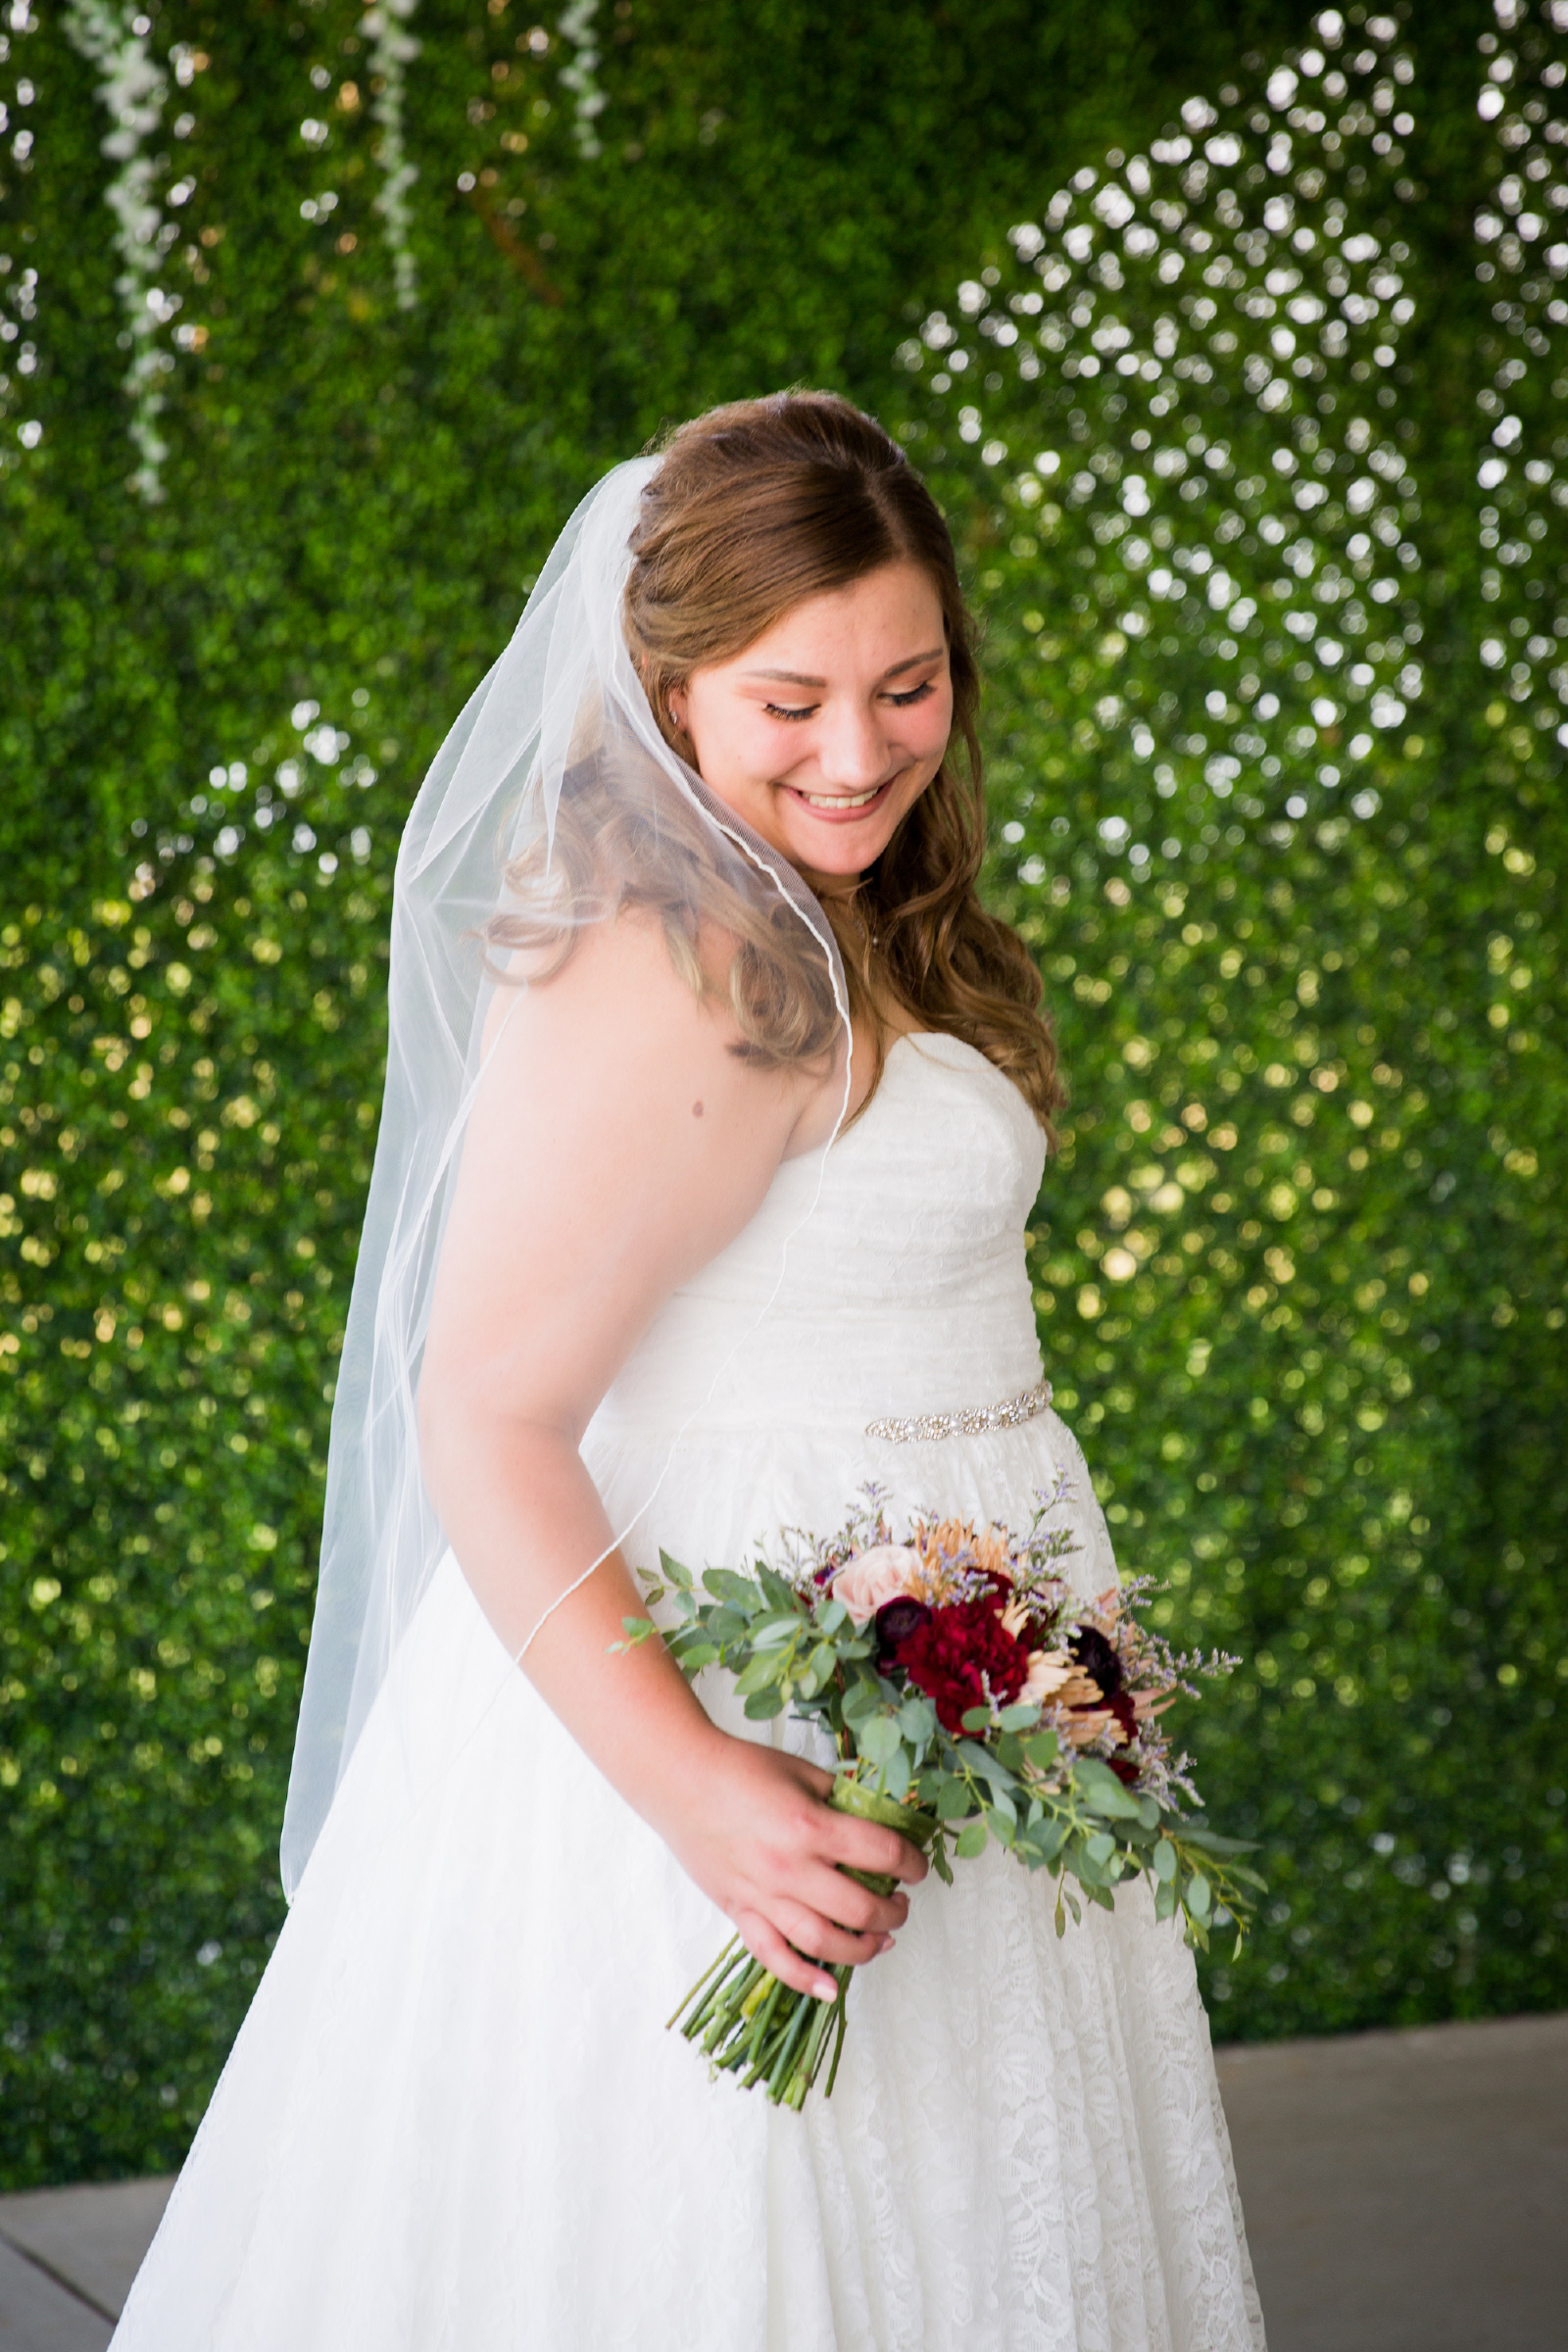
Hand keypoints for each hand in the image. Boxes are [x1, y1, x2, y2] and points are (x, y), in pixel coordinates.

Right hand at [647, 1729, 928, 2000]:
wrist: (679, 1777)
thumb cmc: (740, 1768)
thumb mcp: (802, 1771)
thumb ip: (841, 1798)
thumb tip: (879, 1819)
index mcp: (811, 1825)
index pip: (881, 1853)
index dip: (911, 1862)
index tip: (917, 1867)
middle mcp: (790, 1868)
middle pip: (860, 1909)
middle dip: (893, 1912)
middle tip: (900, 1905)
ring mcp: (763, 1895)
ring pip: (823, 1943)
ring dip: (862, 1949)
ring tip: (880, 1940)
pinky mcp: (739, 1911)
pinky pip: (774, 1957)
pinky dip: (804, 1980)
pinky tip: (831, 1989)